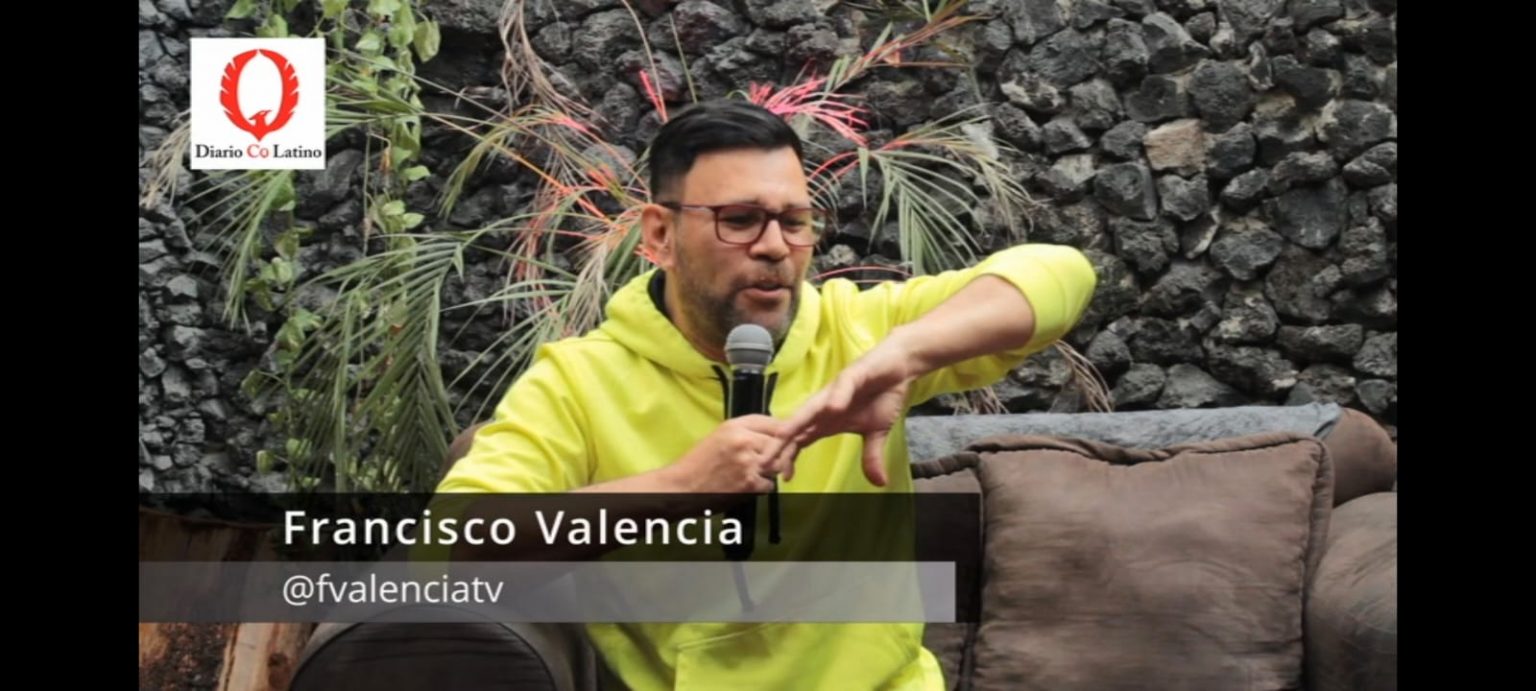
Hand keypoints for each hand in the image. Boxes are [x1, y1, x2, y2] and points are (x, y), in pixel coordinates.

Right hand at [666, 415, 798, 493]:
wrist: (682, 488)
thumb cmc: (698, 463)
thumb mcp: (719, 436)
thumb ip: (745, 431)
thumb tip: (774, 433)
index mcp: (735, 426)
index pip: (775, 423)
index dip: (784, 433)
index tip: (785, 440)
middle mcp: (744, 440)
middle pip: (780, 444)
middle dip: (780, 453)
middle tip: (773, 461)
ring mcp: (748, 462)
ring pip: (778, 464)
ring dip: (772, 470)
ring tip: (756, 473)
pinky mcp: (749, 483)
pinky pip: (770, 484)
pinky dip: (763, 487)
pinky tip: (749, 485)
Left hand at [778, 335, 921, 486]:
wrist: (898, 366)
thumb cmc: (881, 396)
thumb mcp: (877, 432)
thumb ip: (871, 456)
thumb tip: (879, 483)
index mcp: (827, 421)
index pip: (800, 440)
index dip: (788, 457)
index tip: (781, 478)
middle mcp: (825, 406)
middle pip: (797, 426)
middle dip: (779, 444)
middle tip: (765, 461)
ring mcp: (836, 390)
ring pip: (812, 407)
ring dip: (797, 421)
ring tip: (783, 436)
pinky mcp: (852, 375)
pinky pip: (842, 387)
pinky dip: (837, 398)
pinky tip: (834, 409)